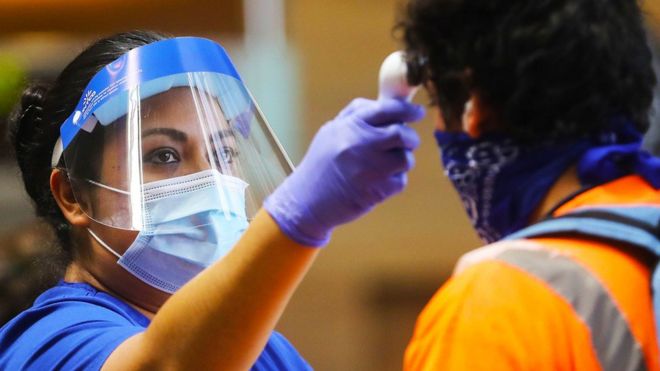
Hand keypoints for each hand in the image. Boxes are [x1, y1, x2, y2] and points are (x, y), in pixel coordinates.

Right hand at [264, 98, 424, 246]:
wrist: (308, 201)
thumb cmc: (321, 164)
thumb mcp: (331, 132)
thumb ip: (356, 115)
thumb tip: (386, 103)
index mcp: (350, 127)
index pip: (387, 109)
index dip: (408, 110)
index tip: (418, 112)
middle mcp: (361, 144)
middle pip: (402, 134)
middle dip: (410, 138)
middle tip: (407, 142)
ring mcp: (370, 168)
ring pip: (406, 159)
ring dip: (402, 162)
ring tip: (384, 166)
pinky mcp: (377, 190)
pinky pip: (400, 181)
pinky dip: (394, 182)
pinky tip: (377, 183)